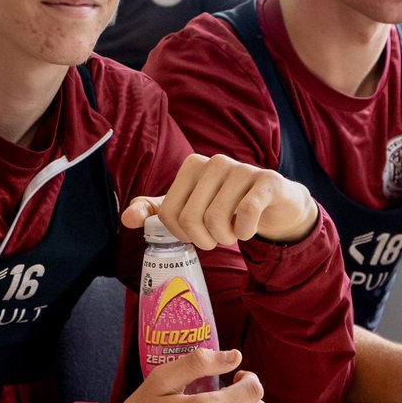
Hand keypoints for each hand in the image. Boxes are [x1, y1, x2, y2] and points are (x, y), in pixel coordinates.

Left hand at [121, 153, 316, 246]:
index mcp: (192, 166)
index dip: (182, 235)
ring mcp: (242, 169)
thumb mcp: (190, 207)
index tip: (197, 235)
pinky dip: (244, 232)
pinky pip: (246, 212)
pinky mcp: (267, 181)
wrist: (274, 202)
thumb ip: (158, 211)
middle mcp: (215, 162)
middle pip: (190, 218)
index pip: (168, 213)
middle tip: (217, 237)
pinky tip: (248, 230)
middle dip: (203, 240)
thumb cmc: (227, 204)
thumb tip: (127, 219)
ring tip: (233, 232)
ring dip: (225, 238)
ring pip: (216, 219)